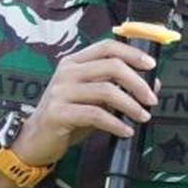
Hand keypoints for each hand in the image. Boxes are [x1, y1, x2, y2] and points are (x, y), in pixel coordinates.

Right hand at [12, 38, 157, 165]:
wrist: (35, 140)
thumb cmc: (68, 117)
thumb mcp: (94, 99)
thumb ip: (118, 89)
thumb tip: (152, 84)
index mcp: (75, 62)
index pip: (107, 47)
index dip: (132, 53)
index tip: (151, 66)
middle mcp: (67, 72)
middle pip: (111, 66)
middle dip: (138, 83)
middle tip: (151, 100)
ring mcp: (60, 91)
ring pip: (106, 90)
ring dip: (131, 105)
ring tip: (143, 116)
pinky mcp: (58, 113)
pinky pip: (95, 114)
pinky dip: (116, 123)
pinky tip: (126, 131)